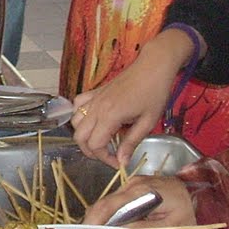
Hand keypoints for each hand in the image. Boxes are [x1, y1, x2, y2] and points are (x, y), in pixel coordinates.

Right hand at [71, 28, 194, 164]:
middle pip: (79, 137)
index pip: (95, 145)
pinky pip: (77, 105)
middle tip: (108, 155)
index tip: (119, 163)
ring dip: (83, 135)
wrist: (153, 66)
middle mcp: (96, 107)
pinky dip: (79, 115)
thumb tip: (121, 162)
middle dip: (91, 151)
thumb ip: (131, 142)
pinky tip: (92, 119)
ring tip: (100, 140)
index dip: (104, 159)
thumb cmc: (155, 93)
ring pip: (74, 122)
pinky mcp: (95, 91)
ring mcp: (93, 98)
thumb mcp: (148, 122)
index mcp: (110, 116)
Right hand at [82, 176, 194, 227]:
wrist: (202, 193)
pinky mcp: (135, 186)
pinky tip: (110, 227)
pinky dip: (111, 213)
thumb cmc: (190, 211)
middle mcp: (133, 184)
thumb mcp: (170, 226)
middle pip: (105, 202)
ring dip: (102, 218)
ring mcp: (134, 183)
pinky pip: (118, 200)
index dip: (95, 219)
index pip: (110, 204)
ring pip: (110, 201)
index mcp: (142, 191)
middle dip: (94, 220)